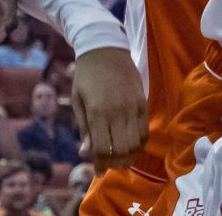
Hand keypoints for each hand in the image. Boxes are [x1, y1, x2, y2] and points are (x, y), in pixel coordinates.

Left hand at [70, 46, 147, 170]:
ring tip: (119, 158)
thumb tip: (85, 153)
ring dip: (128, 156)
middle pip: (121, 150)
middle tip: (108, 166)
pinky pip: (144, 131)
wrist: (105, 49)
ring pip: (135, 144)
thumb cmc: (85, 76)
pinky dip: (139, 144)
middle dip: (114, 164)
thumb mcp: (77, 101)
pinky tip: (130, 146)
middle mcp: (117, 112)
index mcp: (97, 112)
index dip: (100, 165)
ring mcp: (132, 107)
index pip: (102, 149)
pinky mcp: (142, 103)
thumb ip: (83, 129)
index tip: (97, 171)